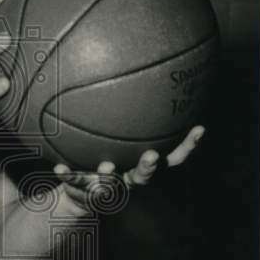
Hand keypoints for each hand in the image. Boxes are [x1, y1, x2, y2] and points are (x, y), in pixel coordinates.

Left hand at [53, 125, 205, 213]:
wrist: (79, 190)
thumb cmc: (105, 154)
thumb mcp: (118, 134)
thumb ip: (128, 112)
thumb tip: (133, 69)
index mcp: (142, 165)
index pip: (173, 157)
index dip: (188, 146)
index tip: (199, 128)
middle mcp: (128, 178)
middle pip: (146, 177)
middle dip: (150, 167)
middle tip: (151, 156)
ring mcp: (106, 187)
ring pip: (111, 186)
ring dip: (110, 176)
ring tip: (106, 167)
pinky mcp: (82, 190)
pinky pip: (74, 181)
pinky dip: (68, 174)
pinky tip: (59, 166)